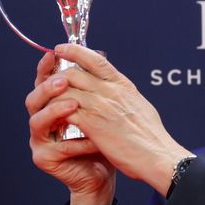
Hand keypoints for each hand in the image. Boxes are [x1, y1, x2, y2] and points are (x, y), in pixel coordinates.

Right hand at [25, 51, 115, 204]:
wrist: (105, 170)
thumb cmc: (102, 138)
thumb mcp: (100, 107)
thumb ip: (93, 86)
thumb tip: (96, 56)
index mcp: (52, 104)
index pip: (44, 81)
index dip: (46, 67)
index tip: (55, 53)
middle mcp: (42, 120)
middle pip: (34, 98)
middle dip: (47, 88)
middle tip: (63, 80)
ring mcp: (40, 140)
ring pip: (38, 121)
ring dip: (56, 111)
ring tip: (74, 105)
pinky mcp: (44, 159)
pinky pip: (58, 147)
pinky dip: (76, 142)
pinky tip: (93, 140)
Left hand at [48, 44, 190, 196]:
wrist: (158, 156)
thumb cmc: (152, 137)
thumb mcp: (140, 106)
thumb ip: (124, 96)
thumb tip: (117, 91)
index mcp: (123, 86)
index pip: (96, 60)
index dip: (75, 51)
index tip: (61, 49)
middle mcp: (111, 91)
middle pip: (74, 72)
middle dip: (56, 77)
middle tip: (47, 83)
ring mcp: (101, 106)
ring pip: (65, 89)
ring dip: (52, 96)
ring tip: (46, 103)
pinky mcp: (93, 124)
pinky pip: (65, 111)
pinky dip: (56, 113)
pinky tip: (53, 119)